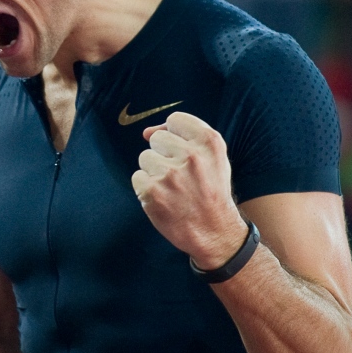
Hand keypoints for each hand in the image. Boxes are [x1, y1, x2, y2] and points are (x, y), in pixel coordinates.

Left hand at [131, 112, 246, 269]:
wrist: (214, 232)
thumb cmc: (210, 191)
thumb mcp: (213, 158)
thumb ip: (184, 136)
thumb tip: (146, 132)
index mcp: (209, 142)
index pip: (175, 120)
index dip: (176, 136)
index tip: (184, 154)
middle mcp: (191, 155)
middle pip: (157, 138)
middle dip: (164, 155)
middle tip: (181, 176)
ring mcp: (170, 174)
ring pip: (145, 157)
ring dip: (154, 172)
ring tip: (173, 188)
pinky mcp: (152, 191)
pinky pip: (137, 177)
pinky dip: (146, 189)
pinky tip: (164, 199)